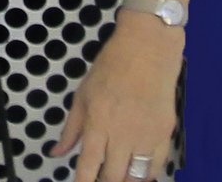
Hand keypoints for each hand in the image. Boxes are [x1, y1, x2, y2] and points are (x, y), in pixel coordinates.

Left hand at [49, 13, 180, 181]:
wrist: (146, 53)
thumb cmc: (109, 69)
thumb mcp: (82, 95)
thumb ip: (70, 128)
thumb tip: (55, 153)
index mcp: (97, 123)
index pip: (88, 164)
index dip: (83, 181)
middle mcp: (122, 134)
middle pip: (113, 176)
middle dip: (104, 181)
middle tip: (99, 178)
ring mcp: (146, 137)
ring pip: (136, 176)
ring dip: (125, 180)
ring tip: (116, 176)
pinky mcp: (165, 135)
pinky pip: (156, 166)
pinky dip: (146, 174)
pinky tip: (137, 173)